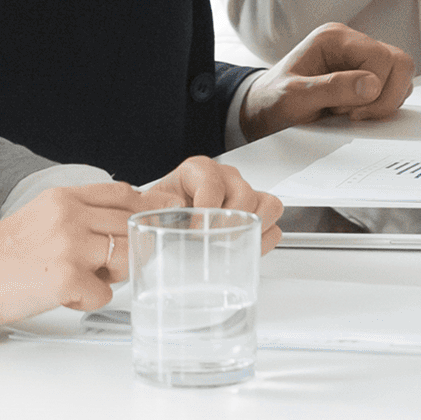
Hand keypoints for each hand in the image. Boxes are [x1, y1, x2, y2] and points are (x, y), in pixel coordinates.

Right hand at [0, 179, 148, 338]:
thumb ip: (77, 214)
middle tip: (101, 267)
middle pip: (131, 225)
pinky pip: (105, 294)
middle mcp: (70, 215)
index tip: (148, 224)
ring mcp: (70, 245)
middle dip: (126, 249)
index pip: (123, 194)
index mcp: (63, 197)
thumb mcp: (39, 216)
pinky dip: (89, 301)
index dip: (143, 209)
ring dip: (111, 275)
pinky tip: (63, 298)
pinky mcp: (67, 278)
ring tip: (80, 281)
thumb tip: (119, 225)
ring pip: (127, 257)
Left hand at [134, 154, 286, 257]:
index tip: (193, 233)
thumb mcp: (146, 208)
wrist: (159, 223)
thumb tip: (170, 216)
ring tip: (227, 245)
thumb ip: (150, 209)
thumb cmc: (155, 215)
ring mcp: (244, 193)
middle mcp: (225, 177)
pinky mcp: (255, 213)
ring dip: (251, 229)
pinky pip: (274, 224)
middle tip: (210, 242)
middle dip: (227, 224)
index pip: (212, 184)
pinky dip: (263, 240)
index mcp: (198, 170)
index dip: (204, 212)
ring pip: (268, 205)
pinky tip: (242, 250)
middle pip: (245, 195)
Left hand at [238, 21, 415, 140]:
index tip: (346, 111)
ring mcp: (361, 59)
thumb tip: (372, 85)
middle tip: (356, 115)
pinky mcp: (367, 76)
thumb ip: (332, 88)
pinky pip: (395, 87)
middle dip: (386, 96)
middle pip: (400, 62)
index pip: (380, 57)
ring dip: (386, 101)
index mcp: (335, 38)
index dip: (372, 89)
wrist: (262, 111)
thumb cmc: (272, 100)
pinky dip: (384, 104)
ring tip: (354, 114)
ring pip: (402, 74)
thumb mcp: (294, 97)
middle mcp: (352, 43)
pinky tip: (358, 113)